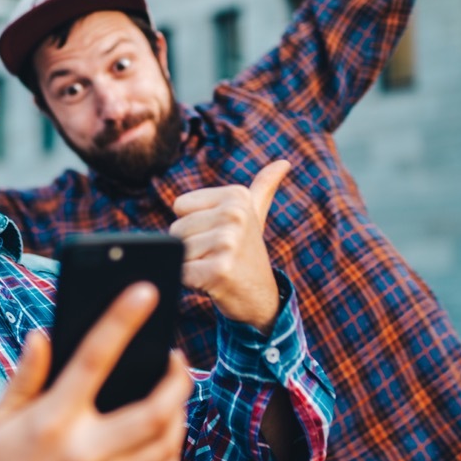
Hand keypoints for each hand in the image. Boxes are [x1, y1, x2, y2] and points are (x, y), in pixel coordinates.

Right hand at [0, 283, 192, 460]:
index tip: (146, 291)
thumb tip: (45, 334)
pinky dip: (173, 451)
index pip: (95, 358)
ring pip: (165, 443)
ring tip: (172, 394)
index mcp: (52, 420)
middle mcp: (83, 451)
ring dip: (179, 413)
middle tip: (176, 360)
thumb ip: (26, 375)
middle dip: (177, 380)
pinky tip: (166, 434)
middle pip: (154, 410)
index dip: (123, 320)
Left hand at [169, 161, 290, 332]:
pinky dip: (190, 281)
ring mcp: (228, 242)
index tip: (217, 235)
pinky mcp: (219, 269)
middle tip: (216, 255)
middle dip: (190, 246)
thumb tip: (283, 162)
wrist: (260, 298)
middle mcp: (234, 214)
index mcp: (236, 196)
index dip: (193, 225)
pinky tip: (211, 282)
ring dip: (190, 264)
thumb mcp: (254, 215)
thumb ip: (263, 186)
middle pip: (176, 228)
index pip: (180, 206)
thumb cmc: (247, 253)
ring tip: (215, 266)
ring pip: (178, 250)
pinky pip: (182, 271)